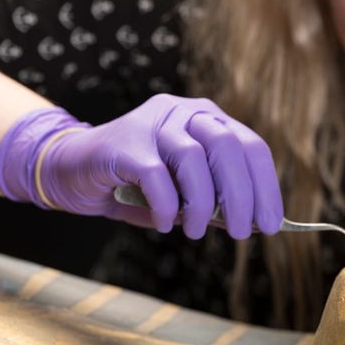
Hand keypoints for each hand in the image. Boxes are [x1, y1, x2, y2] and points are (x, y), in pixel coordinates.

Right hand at [0, 95, 282, 238]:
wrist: (74, 172)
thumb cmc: (136, 184)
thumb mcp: (183, 190)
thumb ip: (214, 199)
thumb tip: (251, 222)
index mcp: (206, 117)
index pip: (250, 145)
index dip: (265, 186)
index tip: (271, 223)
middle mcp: (183, 111)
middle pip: (227, 146)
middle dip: (241, 195)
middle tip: (242, 233)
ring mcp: (152, 122)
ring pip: (193, 158)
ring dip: (202, 203)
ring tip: (196, 232)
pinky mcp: (124, 142)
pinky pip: (156, 175)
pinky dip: (167, 205)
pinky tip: (167, 224)